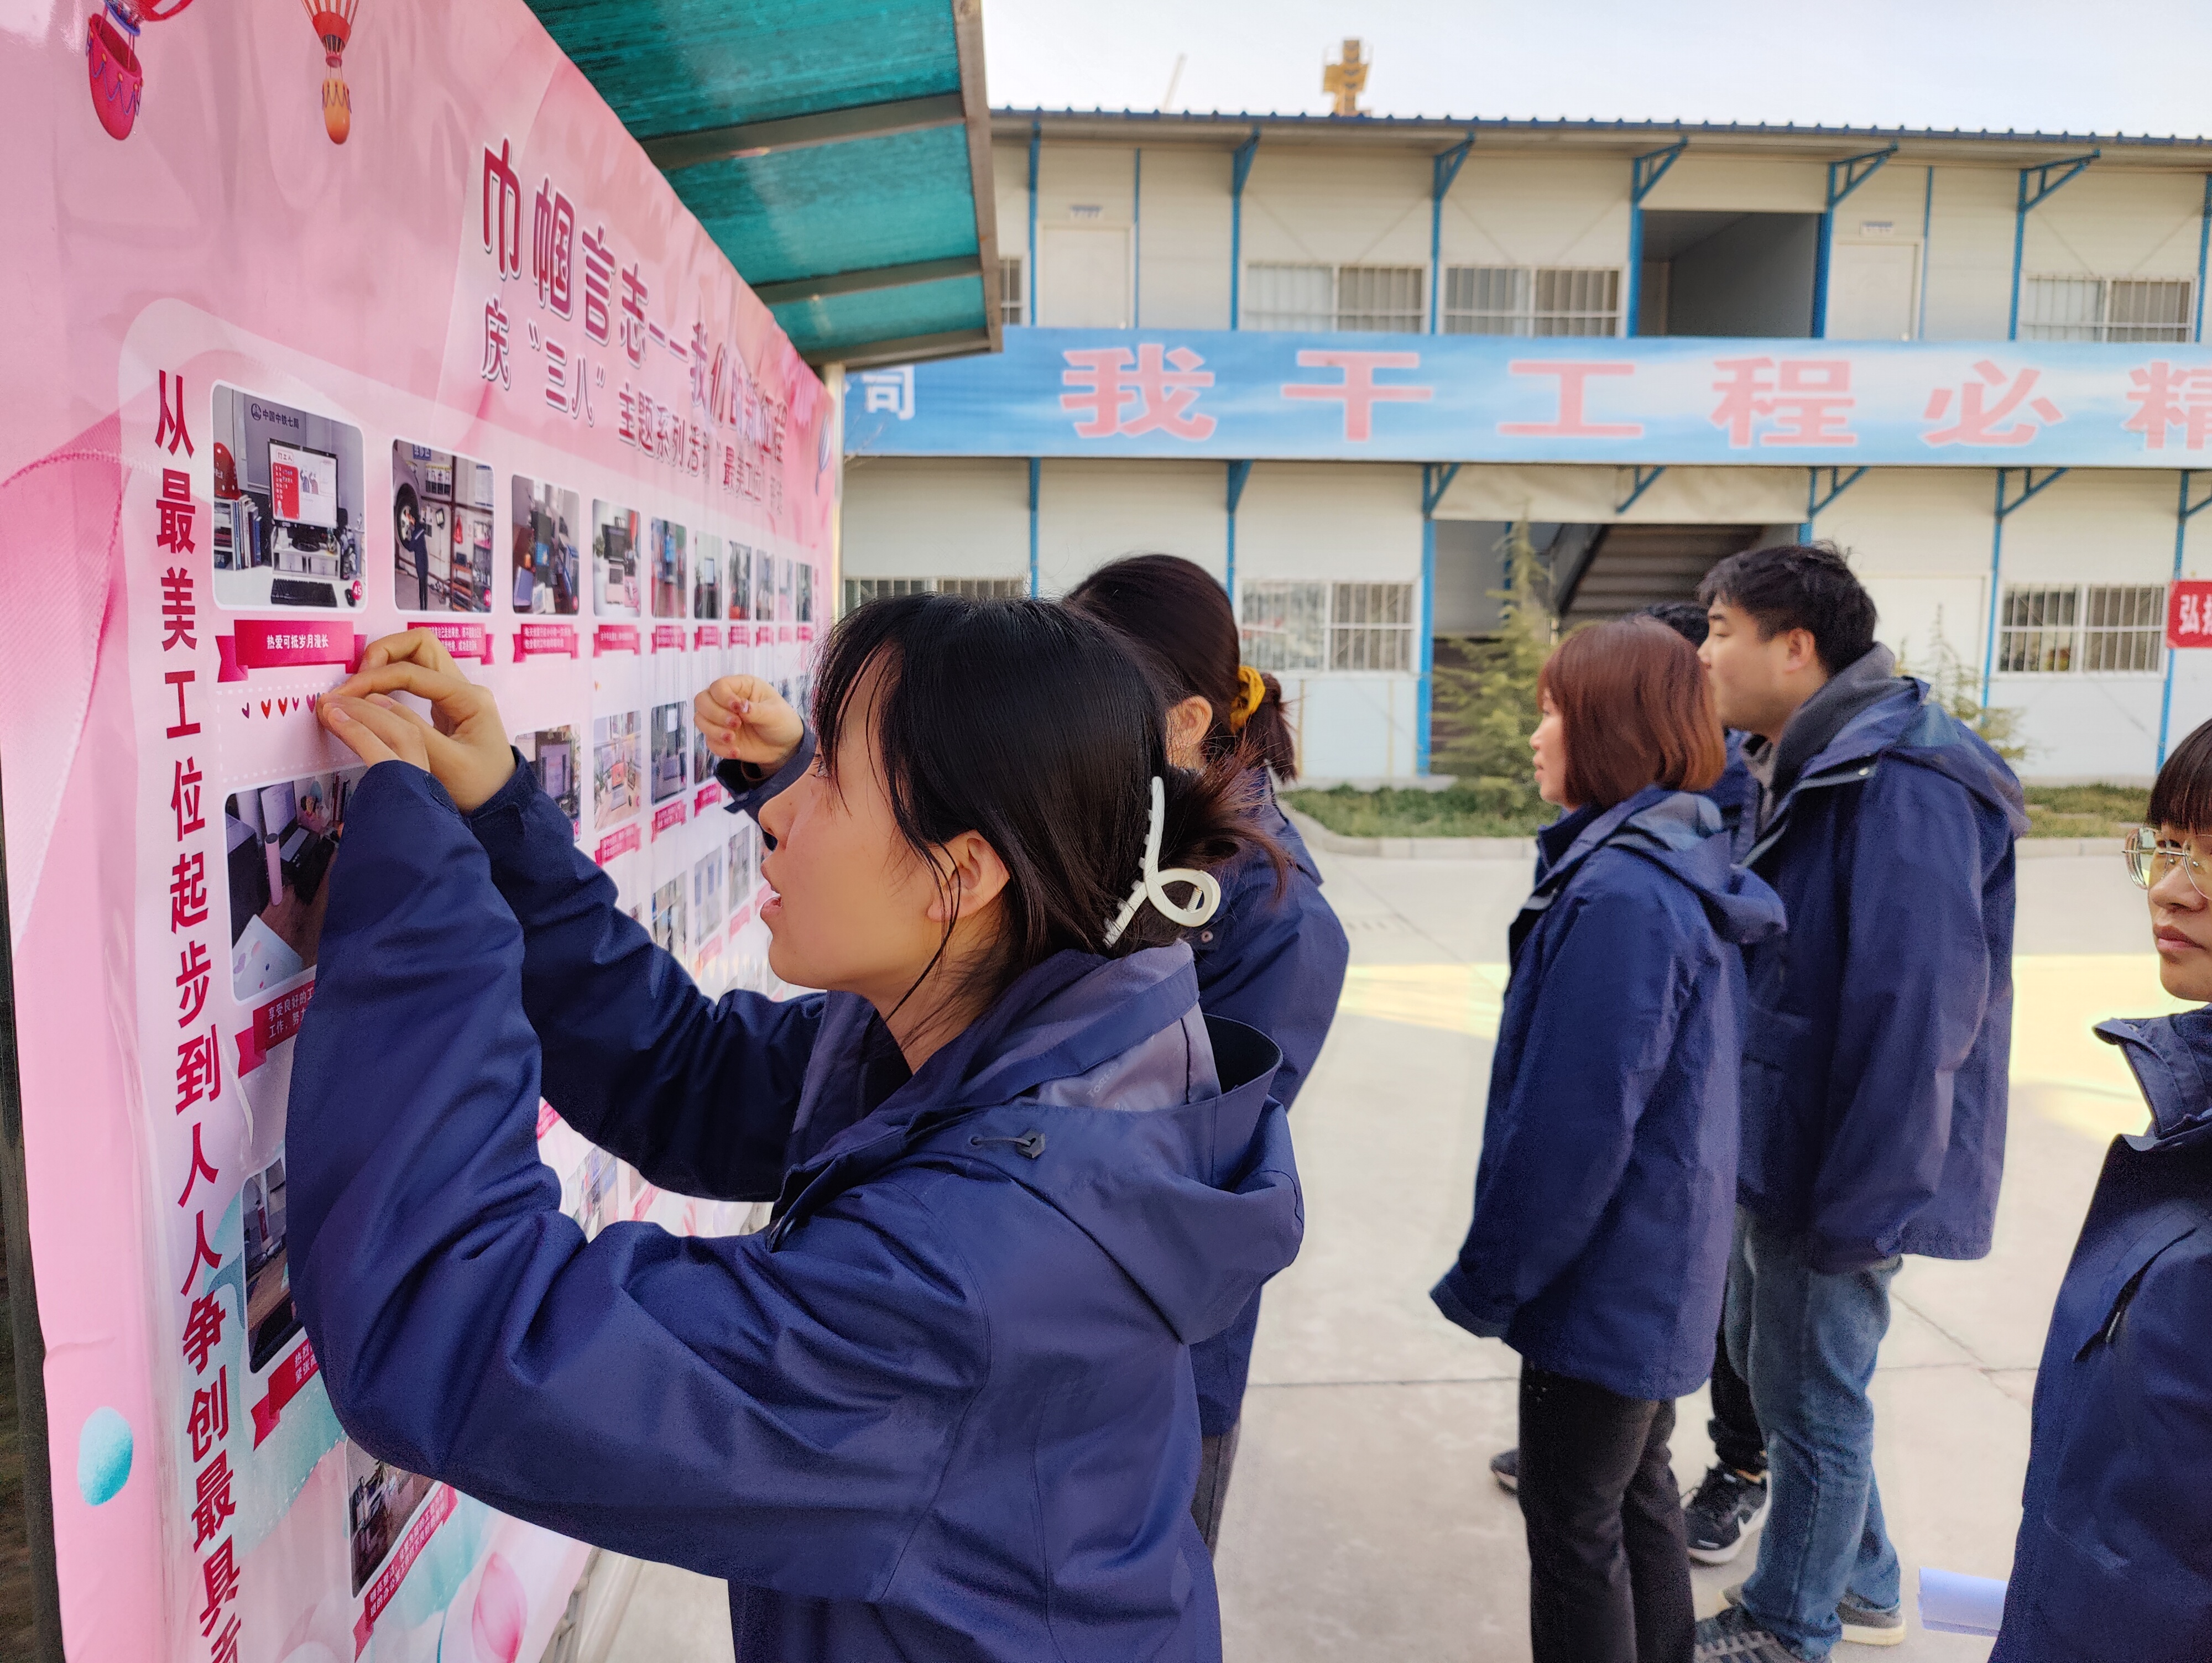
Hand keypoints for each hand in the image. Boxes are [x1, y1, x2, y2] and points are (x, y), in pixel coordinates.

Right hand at [318, 629, 516, 811]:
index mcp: (469, 699)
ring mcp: (455, 695)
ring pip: (416, 658)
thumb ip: (410, 730)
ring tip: (356, 688)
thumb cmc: (481, 788)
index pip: (412, 671)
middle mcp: (465, 689)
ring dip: (384, 664)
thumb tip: (373, 702)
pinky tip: (369, 698)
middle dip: (381, 654)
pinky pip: (414, 679)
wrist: (501, 804)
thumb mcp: (445, 764)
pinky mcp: (445, 706)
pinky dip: (389, 681)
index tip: (343, 694)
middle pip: (419, 645)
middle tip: (353, 681)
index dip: (372, 678)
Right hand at [695, 675, 802, 770]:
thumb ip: (757, 710)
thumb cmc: (782, 722)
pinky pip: (709, 742)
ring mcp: (721, 720)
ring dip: (714, 731)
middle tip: (736, 724)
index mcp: (741, 687)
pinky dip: (720, 748)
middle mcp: (726, 701)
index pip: (718, 686)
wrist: (784, 747)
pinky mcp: (720, 738)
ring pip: (700, 720)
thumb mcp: (775, 714)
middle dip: (715, 714)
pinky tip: (736, 751)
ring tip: (733, 738)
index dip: (723, 697)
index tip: (738, 709)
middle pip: (701, 700)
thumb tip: (741, 708)